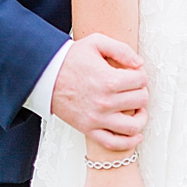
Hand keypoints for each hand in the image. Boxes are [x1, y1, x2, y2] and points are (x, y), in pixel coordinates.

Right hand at [50, 33, 148, 150]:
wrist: (44, 76)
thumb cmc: (69, 59)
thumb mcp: (95, 43)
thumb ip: (121, 49)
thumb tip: (139, 64)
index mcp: (109, 79)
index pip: (141, 80)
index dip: (140, 75)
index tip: (133, 74)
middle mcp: (105, 101)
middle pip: (140, 100)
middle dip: (140, 92)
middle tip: (133, 88)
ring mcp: (97, 118)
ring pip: (133, 126)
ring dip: (141, 118)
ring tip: (138, 110)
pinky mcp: (89, 129)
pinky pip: (114, 143)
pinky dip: (129, 142)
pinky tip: (135, 134)